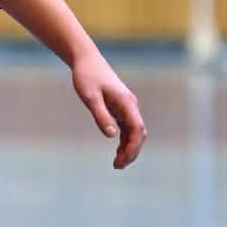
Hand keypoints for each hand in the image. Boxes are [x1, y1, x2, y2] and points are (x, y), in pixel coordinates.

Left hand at [71, 52, 145, 169]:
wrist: (86, 60)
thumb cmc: (86, 77)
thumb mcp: (90, 97)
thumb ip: (101, 115)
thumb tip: (112, 136)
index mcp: (126, 103)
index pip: (137, 129)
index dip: (133, 147)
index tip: (122, 160)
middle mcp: (130, 106)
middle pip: (139, 133)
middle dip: (132, 151)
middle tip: (118, 166)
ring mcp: (126, 107)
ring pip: (134, 132)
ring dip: (129, 148)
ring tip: (118, 164)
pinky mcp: (120, 107)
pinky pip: (127, 128)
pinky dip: (124, 141)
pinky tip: (118, 152)